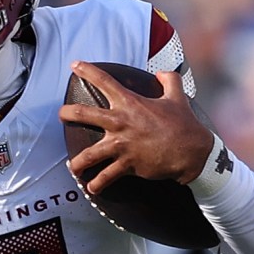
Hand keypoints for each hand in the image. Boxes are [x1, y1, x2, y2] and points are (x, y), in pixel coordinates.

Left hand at [59, 61, 214, 194]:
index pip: (105, 81)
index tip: (74, 65)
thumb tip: (162, 72)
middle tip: (60, 115)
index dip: (87, 71)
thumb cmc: (184, 124)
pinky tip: (91, 188)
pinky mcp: (127, 164)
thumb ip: (170, 80)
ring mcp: (122, 145)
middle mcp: (121, 122)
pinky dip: (97, 184)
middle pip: (84, 114)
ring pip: (89, 154)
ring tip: (72, 167)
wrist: (192, 152)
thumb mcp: (178, 97)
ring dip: (77, 163)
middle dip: (67, 114)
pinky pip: (106, 177)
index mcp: (131, 103)